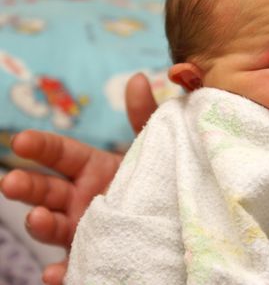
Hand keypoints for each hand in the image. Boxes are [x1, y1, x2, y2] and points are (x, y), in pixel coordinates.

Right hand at [0, 73, 157, 283]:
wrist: (177, 222)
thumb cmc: (159, 178)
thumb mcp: (153, 146)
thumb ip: (143, 116)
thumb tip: (136, 79)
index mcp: (93, 169)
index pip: (60, 154)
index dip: (41, 147)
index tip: (22, 140)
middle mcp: (82, 198)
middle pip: (47, 190)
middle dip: (27, 186)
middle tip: (13, 182)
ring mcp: (85, 228)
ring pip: (54, 226)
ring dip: (40, 223)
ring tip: (40, 218)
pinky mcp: (96, 256)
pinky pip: (75, 266)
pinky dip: (63, 271)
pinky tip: (57, 273)